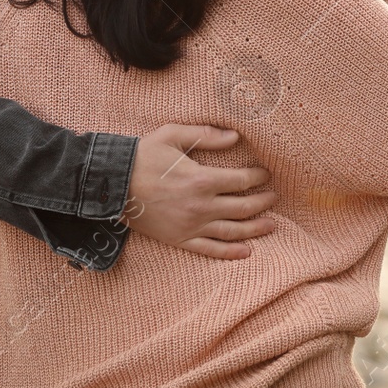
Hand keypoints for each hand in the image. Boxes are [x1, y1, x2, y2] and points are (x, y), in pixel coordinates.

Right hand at [123, 125, 275, 258]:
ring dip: (256, 229)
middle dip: (263, 202)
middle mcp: (201, 206)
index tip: (265, 173)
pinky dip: (230, 252)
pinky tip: (246, 252)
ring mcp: (191, 226)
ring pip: (232, 231)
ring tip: (272, 225)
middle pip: (243, 207)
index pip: (242, 180)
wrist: (112, 184)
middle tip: (274, 197)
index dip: (258, 177)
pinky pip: (210, 249)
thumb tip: (235, 136)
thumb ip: (206, 135)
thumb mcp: (173, 134)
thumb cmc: (143, 156)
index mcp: (202, 179)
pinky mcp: (180, 239)